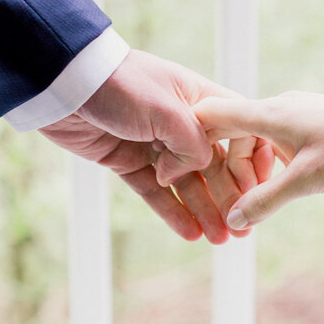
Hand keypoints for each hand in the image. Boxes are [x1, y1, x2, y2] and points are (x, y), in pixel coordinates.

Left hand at [40, 49, 272, 242]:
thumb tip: (200, 171)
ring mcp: (154, 143)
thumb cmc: (120, 85)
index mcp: (198, 100)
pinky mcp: (126, 160)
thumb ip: (194, 145)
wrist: (64, 85)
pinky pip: (155, 192)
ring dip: (205, 210)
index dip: (251, 162)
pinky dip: (173, 212)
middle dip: (229, 196)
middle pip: (214, 164)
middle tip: (242, 230)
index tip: (259, 190)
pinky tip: (191, 233)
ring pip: (186, 183)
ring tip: (220, 239)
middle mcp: (181, 122)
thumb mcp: (169, 111)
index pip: (238, 132)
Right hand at [194, 90, 323, 229]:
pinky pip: (278, 145)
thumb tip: (232, 219)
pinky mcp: (315, 124)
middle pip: (231, 137)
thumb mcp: (307, 180)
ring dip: (251, 176)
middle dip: (225, 175)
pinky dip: (272, 169)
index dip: (187, 145)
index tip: (173, 174)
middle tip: (228, 213)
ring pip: (256, 143)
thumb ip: (265, 200)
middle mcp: (278, 108)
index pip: (209, 118)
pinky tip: (281, 192)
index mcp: (268, 113)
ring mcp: (297, 115)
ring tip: (255, 211)